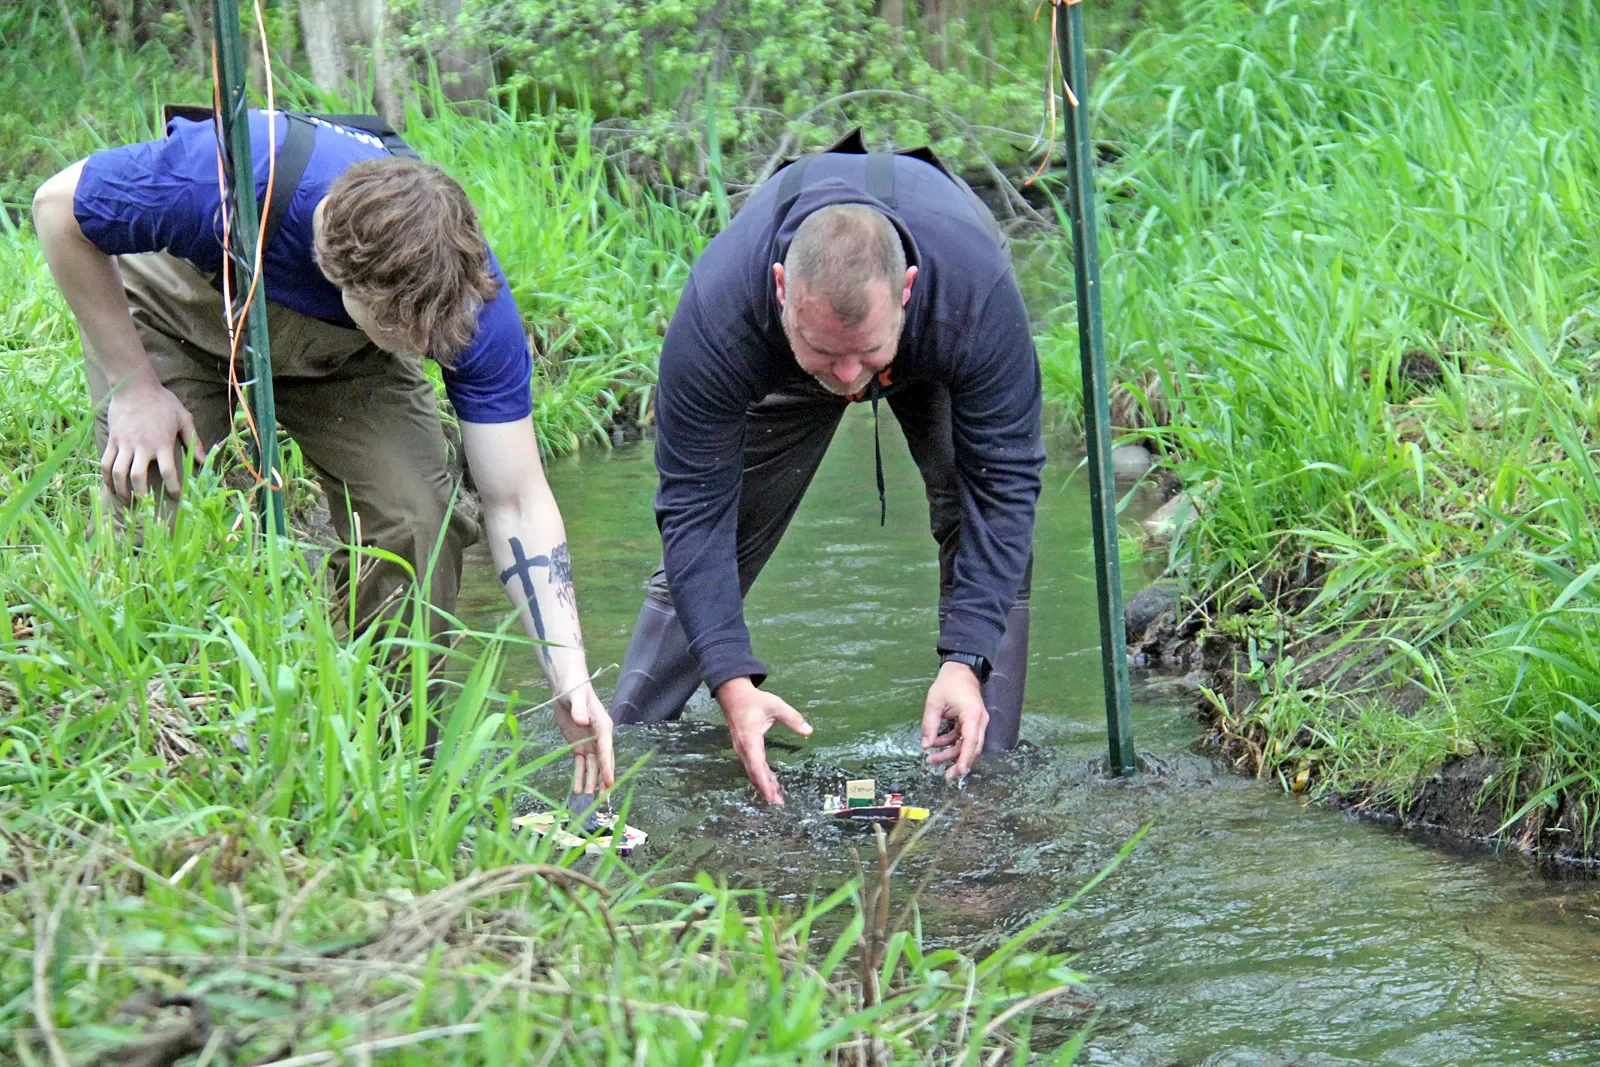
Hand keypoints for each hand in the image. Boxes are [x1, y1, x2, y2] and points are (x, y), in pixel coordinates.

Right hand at [102, 378, 201, 500]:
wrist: (134, 386)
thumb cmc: (162, 402)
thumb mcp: (184, 418)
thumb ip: (194, 440)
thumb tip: (203, 461)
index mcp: (162, 443)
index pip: (168, 472)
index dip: (173, 488)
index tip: (176, 497)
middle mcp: (142, 446)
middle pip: (138, 477)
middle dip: (141, 495)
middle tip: (146, 505)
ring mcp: (124, 443)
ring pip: (119, 472)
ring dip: (122, 489)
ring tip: (127, 500)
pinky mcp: (112, 440)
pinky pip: (106, 462)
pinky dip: (106, 477)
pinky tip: (111, 486)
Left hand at [553, 682, 614, 794]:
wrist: (566, 687)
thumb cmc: (575, 689)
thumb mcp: (576, 697)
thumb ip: (579, 709)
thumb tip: (583, 720)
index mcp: (603, 726)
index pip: (606, 750)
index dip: (607, 767)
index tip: (608, 782)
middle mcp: (599, 737)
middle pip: (604, 762)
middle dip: (603, 780)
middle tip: (603, 799)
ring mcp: (590, 743)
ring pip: (593, 767)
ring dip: (591, 782)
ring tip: (587, 799)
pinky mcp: (578, 746)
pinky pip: (580, 764)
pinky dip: (579, 776)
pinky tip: (577, 790)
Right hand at [715, 676, 812, 803]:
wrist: (733, 696)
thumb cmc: (754, 700)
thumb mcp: (775, 705)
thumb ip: (792, 718)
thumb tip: (809, 731)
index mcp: (749, 739)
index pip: (757, 765)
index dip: (764, 782)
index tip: (771, 796)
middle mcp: (743, 748)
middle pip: (754, 773)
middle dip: (766, 789)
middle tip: (778, 804)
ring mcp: (742, 750)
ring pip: (753, 771)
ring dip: (764, 784)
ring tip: (777, 799)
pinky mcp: (744, 749)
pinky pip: (753, 766)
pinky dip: (762, 776)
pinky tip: (772, 784)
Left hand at [921, 661, 988, 781]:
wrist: (960, 670)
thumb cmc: (948, 683)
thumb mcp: (934, 702)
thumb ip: (930, 725)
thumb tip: (925, 746)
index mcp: (972, 715)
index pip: (971, 742)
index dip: (965, 759)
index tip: (959, 772)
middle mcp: (979, 721)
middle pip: (972, 748)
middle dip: (958, 763)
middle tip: (946, 776)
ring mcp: (977, 723)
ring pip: (966, 745)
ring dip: (950, 754)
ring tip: (931, 759)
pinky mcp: (972, 723)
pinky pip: (962, 739)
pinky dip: (950, 743)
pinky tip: (935, 744)